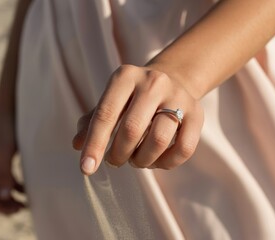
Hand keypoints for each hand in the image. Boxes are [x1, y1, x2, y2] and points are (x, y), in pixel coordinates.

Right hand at [0, 115, 25, 214]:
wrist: (10, 108)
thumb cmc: (6, 129)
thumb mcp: (5, 153)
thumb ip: (4, 175)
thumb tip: (3, 197)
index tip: (13, 211)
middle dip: (4, 203)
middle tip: (21, 209)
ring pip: (0, 185)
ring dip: (10, 196)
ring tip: (24, 204)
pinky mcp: (4, 156)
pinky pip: (7, 177)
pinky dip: (15, 185)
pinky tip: (25, 190)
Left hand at [72, 64, 203, 174]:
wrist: (171, 81)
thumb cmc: (132, 99)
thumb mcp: (110, 102)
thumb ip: (91, 122)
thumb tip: (77, 144)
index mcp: (125, 77)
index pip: (105, 114)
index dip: (94, 145)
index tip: (86, 169)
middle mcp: (153, 82)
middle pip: (132, 130)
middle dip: (118, 154)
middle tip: (115, 160)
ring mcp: (178, 96)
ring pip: (159, 140)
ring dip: (142, 160)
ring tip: (135, 159)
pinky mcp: (197, 114)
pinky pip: (183, 149)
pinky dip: (166, 163)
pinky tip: (156, 161)